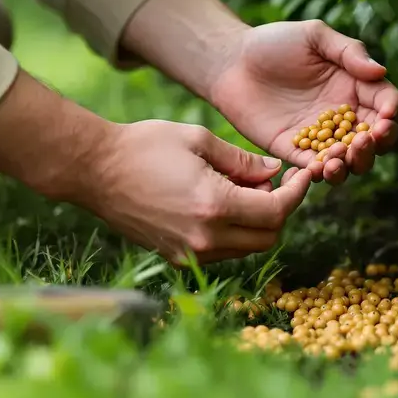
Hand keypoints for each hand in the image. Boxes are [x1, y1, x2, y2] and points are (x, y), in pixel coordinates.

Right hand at [75, 119, 312, 263]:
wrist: (94, 169)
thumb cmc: (144, 145)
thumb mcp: (199, 140)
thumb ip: (243, 161)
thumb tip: (275, 173)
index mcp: (214, 206)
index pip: (277, 212)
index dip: (297, 193)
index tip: (303, 174)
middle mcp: (205, 238)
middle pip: (268, 236)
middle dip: (280, 209)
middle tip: (274, 181)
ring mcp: (189, 253)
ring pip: (247, 247)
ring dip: (257, 222)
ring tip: (244, 188)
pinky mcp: (176, 257)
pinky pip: (222, 251)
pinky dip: (234, 231)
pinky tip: (223, 201)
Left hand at [208, 19, 397, 184]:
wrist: (231, 61)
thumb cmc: (274, 42)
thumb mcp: (314, 36)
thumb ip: (348, 52)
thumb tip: (380, 71)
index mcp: (354, 86)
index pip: (385, 103)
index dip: (391, 113)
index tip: (386, 117)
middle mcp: (343, 115)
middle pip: (374, 139)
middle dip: (377, 144)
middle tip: (365, 140)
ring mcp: (320, 136)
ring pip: (348, 160)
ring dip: (352, 164)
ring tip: (340, 157)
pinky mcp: (293, 151)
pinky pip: (314, 168)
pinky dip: (321, 173)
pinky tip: (319, 169)